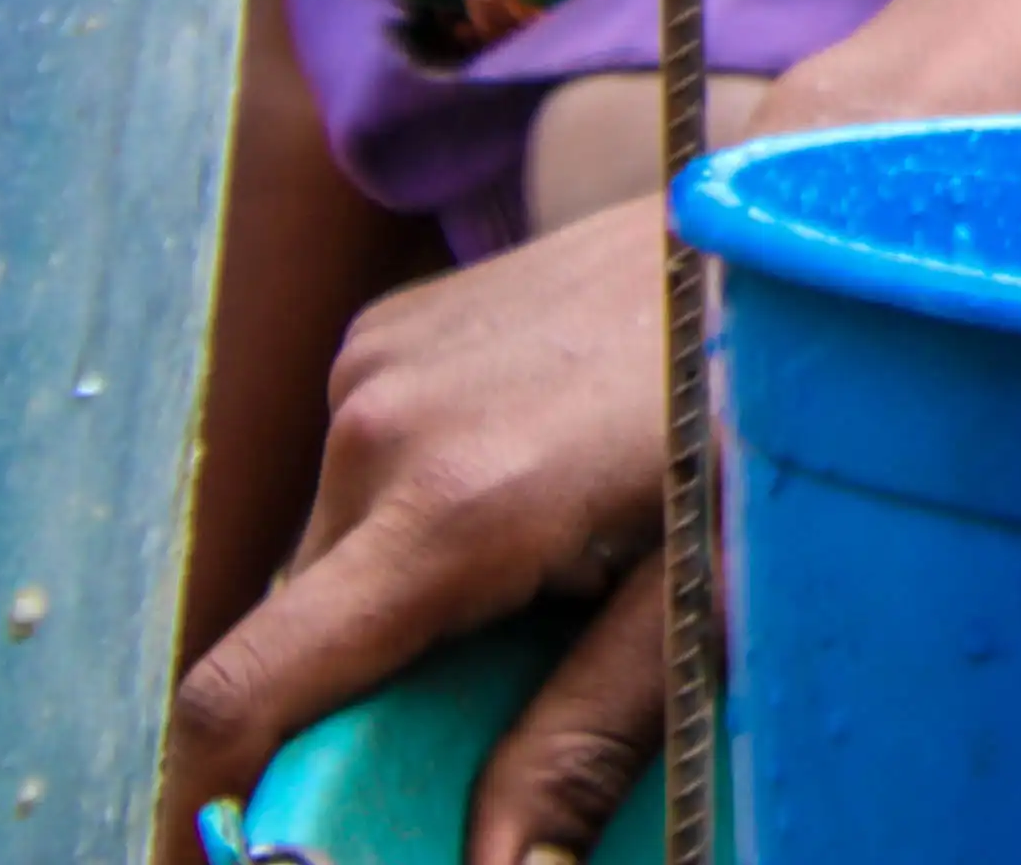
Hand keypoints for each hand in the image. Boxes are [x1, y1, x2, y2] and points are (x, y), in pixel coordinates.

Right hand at [172, 0, 1020, 836]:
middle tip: (468, 716)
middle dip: (346, 697)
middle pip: (290, 630)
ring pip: (324, 553)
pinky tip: (530, 496)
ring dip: (387, 603)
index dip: (218, 793)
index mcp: (450, 509)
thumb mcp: (701, 603)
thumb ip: (579, 743)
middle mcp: (382, 425)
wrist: (802, 218)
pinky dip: (407, 518)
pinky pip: (359, 470)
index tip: (246, 842)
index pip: (246, 690)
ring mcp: (379, 361)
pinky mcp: (395, 325)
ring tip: (536, 582)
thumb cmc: (775, 415)